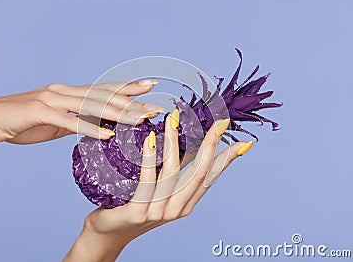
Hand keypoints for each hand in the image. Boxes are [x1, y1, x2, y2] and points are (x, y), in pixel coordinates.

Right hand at [0, 80, 161, 165]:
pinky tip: (107, 134)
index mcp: (70, 94)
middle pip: (104, 95)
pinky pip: (69, 121)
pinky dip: (89, 127)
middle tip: (155, 108)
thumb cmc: (23, 121)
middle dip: (131, 101)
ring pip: (92, 105)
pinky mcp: (41, 112)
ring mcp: (53, 100)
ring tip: (140, 120)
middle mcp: (65, 92)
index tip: (150, 87)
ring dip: (118, 113)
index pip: (104, 89)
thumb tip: (96, 129)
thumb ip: (75, 122)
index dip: (128, 88)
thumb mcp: (56, 122)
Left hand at [63, 114, 253, 261]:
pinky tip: (150, 139)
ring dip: (174, 143)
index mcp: (186, 203)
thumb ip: (176, 169)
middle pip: (198, 174)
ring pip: (172, 173)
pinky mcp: (137, 212)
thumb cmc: (136, 205)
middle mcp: (176, 209)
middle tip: (219, 123)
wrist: (109, 233)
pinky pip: (145, 182)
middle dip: (210, 146)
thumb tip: (192, 142)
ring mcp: (158, 212)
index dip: (227, 160)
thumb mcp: (161, 187)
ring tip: (174, 119)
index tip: (242, 142)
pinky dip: (149, 158)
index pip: (210, 178)